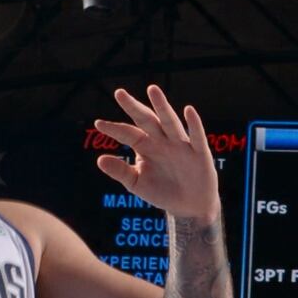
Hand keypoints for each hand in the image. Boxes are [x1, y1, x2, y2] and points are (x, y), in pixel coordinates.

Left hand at [91, 86, 218, 222]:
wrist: (190, 207)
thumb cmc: (162, 191)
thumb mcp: (137, 184)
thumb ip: (120, 171)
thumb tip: (99, 160)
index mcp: (145, 146)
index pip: (127, 133)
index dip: (114, 129)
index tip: (98, 124)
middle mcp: (161, 141)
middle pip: (146, 120)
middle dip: (133, 107)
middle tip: (119, 93)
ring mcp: (180, 145)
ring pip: (169, 122)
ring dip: (161, 106)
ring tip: (152, 90)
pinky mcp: (199, 153)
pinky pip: (196, 136)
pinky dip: (193, 124)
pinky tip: (188, 110)